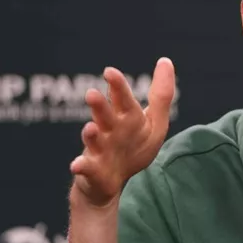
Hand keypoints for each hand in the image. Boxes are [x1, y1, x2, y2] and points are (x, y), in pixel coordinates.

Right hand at [70, 58, 174, 207]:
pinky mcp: (92, 171)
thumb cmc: (133, 146)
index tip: (109, 72)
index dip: (117, 87)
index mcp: (125, 118)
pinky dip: (81, 166)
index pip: (122, 99)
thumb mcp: (154, 122)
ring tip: (91, 127)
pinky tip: (77, 164)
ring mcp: (98, 150)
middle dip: (100, 106)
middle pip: (105, 116)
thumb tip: (165, 61)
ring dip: (90, 133)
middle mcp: (109, 130)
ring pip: (93, 139)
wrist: (110, 182)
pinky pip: (86, 169)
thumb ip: (161, 94)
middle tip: (92, 94)